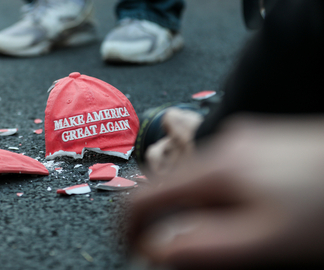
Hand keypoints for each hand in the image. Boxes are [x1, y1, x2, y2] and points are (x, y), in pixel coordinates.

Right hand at [128, 115, 323, 268]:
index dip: (128, 227)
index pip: (145, 195)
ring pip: (194, 179)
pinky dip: (214, 197)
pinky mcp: (260, 144)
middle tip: (174, 252)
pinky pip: (220, 173)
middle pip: (168, 186)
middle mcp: (224, 145)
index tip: (130, 252)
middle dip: (162, 220)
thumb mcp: (265, 239)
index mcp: (217, 168)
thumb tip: (156, 249)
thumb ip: (203, 245)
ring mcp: (243, 141)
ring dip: (190, 210)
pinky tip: (241, 213)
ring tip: (212, 237)